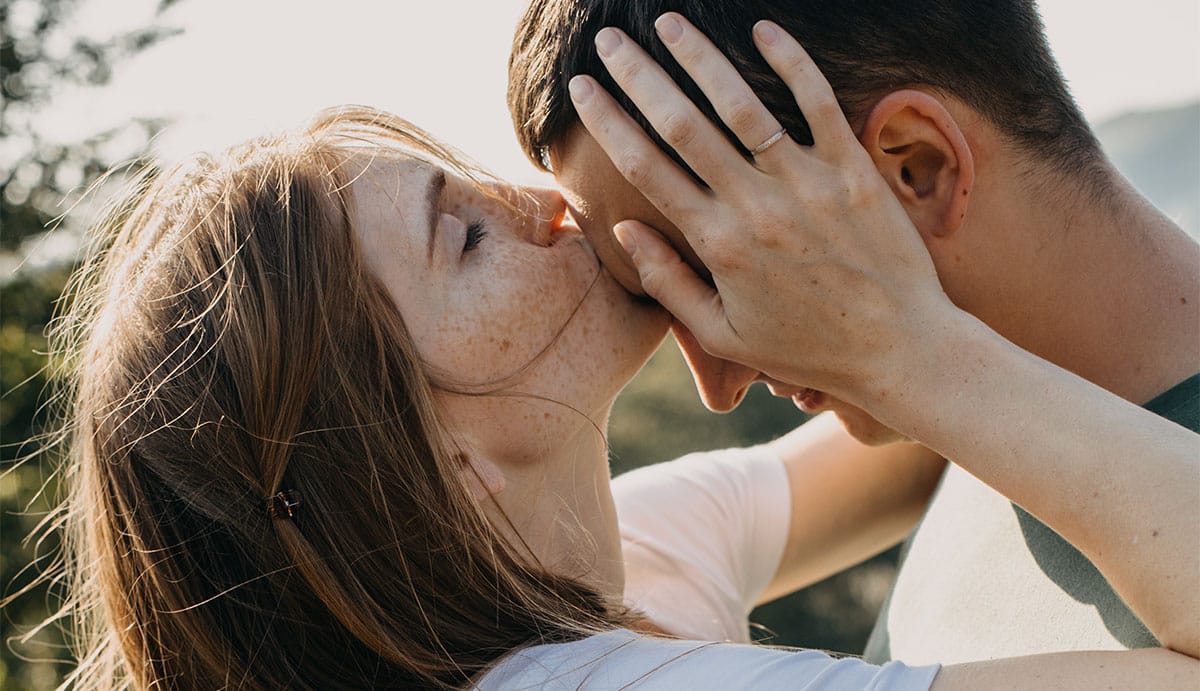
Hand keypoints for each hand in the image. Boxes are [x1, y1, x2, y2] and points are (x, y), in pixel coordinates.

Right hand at [569, 14, 956, 404]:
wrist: (900, 350)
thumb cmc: (807, 347)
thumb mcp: (723, 334)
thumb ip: (668, 283)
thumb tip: (624, 230)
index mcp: (717, 245)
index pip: (646, 169)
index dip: (607, 121)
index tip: (582, 88)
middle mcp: (755, 208)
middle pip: (681, 125)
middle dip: (637, 76)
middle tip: (608, 40)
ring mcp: (807, 184)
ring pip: (741, 105)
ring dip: (699, 57)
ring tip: (667, 21)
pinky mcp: (854, 171)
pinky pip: (818, 103)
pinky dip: (791, 62)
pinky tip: (762, 29)